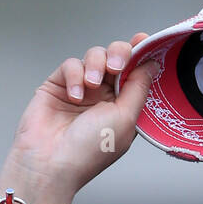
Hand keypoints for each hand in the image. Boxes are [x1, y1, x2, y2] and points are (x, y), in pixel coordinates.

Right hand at [0, 34, 158, 203]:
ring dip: (95, 65)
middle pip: (117, 58)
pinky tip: (74, 96)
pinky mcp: (59, 85)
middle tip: (116, 64)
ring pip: (94, 57)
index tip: (144, 40)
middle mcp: (104, 97)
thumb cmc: (88, 151)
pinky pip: (71, 65)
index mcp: (124, 107)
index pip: (136, 73)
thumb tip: (152, 64)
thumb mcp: (125, 119)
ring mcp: (82, 90)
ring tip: (91, 86)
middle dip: (119, 54)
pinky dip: (74, 76)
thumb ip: (138, 88)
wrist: (50, 163)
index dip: (141, 56)